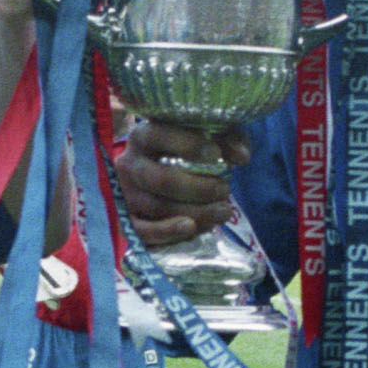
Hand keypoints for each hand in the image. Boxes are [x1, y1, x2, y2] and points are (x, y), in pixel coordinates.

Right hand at [115, 117, 250, 246]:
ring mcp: (126, 193)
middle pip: (160, 179)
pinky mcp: (127, 219)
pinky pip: (142, 230)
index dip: (188, 145)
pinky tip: (192, 228)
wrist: (163, 171)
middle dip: (198, 188)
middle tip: (225, 190)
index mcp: (144, 135)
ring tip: (222, 212)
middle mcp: (129, 163)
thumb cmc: (189, 150)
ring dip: (194, 213)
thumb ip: (228, 140)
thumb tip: (242, 157)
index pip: (160, 135)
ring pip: (156, 207)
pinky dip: (168, 232)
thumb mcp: (209, 137)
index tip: (216, 154)